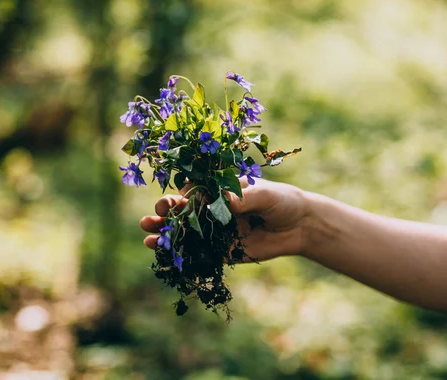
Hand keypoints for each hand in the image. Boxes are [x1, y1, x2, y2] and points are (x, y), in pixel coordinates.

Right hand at [139, 178, 309, 260]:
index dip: (178, 197)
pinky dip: (181, 255)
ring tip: (147, 237)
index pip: (192, 192)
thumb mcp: (264, 195)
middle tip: (153, 219)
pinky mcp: (221, 251)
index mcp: (218, 190)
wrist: (298, 226)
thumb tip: (225, 201)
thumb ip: (244, 198)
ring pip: (184, 233)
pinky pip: (198, 254)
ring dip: (164, 235)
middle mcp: (212, 209)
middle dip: (164, 214)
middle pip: (182, 212)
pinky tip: (164, 257)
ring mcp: (214, 231)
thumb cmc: (281, 201)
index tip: (170, 203)